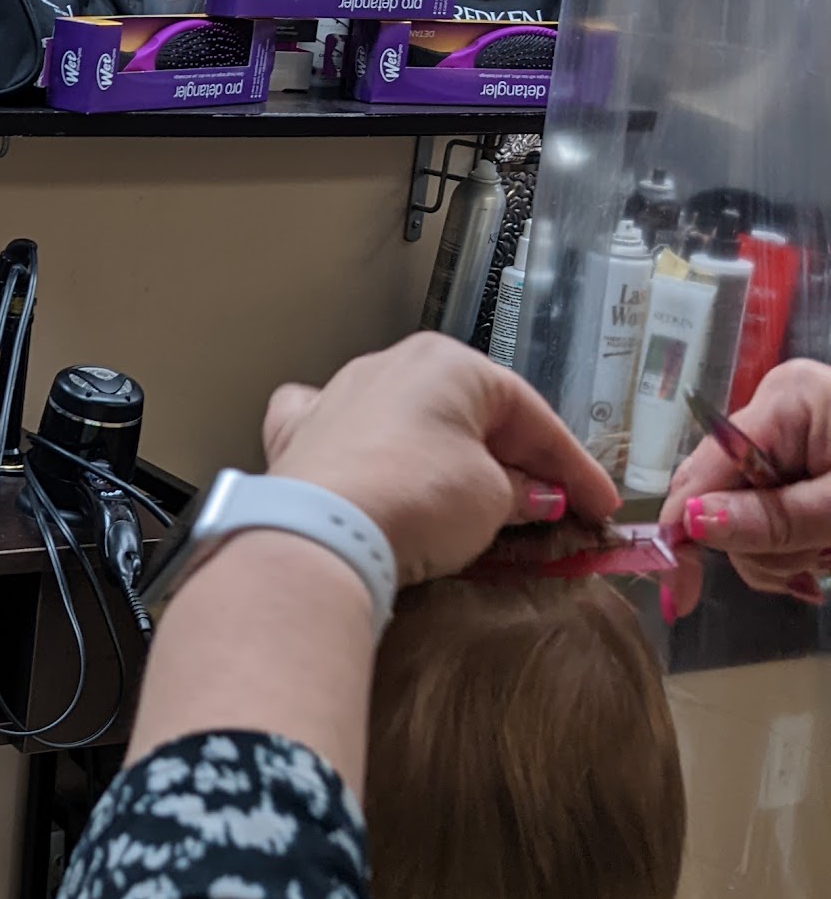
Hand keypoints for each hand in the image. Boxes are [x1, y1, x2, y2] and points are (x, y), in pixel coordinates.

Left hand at [261, 333, 616, 589]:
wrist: (318, 534)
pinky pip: (341, 432)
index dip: (572, 466)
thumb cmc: (418, 498)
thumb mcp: (493, 499)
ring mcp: (337, 397)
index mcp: (449, 364)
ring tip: (476, 502)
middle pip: (469, 416)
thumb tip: (534, 496)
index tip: (600, 504)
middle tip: (549, 508)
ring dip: (443, 456)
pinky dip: (362, 447)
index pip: (530, 415)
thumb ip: (520, 491)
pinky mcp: (297, 437)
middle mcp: (389, 365)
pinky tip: (368, 459)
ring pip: (407, 421)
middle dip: (510, 460)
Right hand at [658, 358, 830, 613]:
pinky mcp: (807, 462)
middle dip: (756, 545)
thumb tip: (691, 523)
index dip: (682, 531)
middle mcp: (777, 411)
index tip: (682, 596)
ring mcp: (792, 437)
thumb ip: (772, 520)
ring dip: (782, 552)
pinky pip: (773, 515)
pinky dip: (796, 545)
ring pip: (744, 517)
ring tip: (830, 556)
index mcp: (785, 402)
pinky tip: (827, 551)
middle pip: (718, 498)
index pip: (702, 471)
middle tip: (809, 567)